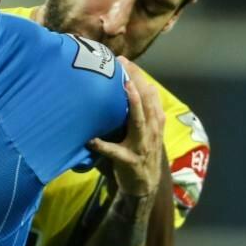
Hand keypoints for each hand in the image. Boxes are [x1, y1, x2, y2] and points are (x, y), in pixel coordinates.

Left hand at [87, 57, 165, 197]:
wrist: (145, 185)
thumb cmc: (139, 153)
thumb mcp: (143, 131)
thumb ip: (136, 113)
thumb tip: (118, 88)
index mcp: (154, 121)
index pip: (151, 93)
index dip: (139, 76)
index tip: (125, 60)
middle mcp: (151, 130)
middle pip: (148, 101)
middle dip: (136, 81)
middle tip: (122, 64)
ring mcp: (142, 146)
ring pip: (139, 122)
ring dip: (134, 105)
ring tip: (124, 88)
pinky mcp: (129, 161)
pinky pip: (116, 152)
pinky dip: (104, 146)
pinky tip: (91, 141)